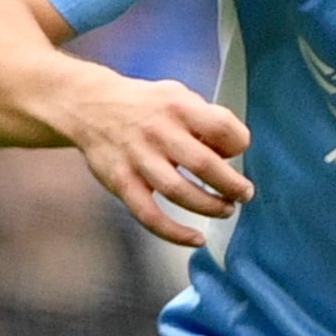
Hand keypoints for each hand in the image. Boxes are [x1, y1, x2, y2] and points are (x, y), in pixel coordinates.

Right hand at [59, 72, 252, 247]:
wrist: (90, 105)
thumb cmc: (146, 106)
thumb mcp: (178, 95)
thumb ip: (205, 119)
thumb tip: (230, 154)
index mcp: (178, 106)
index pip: (223, 128)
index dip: (239, 144)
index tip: (238, 153)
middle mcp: (159, 132)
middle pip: (205, 165)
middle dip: (232, 185)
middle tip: (244, 194)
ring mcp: (138, 159)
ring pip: (180, 193)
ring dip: (210, 207)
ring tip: (227, 210)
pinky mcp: (121, 182)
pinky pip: (150, 216)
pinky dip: (175, 233)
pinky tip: (196, 239)